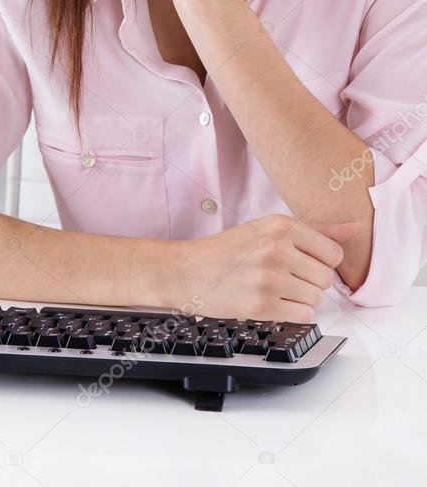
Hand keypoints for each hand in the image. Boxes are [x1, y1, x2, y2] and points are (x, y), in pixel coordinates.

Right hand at [171, 213, 362, 321]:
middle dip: (311, 282)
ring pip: (316, 299)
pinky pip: (304, 316)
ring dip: (301, 299)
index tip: (303, 263)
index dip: (321, 262)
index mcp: (280, 225)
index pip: (333, 252)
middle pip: (326, 278)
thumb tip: (355, 228)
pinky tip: (273, 302)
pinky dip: (293, 313)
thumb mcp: (267, 229)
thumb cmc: (226, 251)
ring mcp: (269, 277)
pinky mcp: (262, 305)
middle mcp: (277, 248)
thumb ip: (315, 230)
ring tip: (275, 289)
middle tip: (286, 277)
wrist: (187, 271)